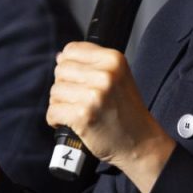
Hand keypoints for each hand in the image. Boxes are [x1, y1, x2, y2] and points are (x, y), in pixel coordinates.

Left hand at [46, 41, 172, 192]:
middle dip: (64, 86)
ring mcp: (94, 95)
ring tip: (77, 112)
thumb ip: (91, 64)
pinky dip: (56, 120)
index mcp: (114, 59)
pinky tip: (71, 123)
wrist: (140, 142)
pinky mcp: (83, 115)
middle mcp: (105, 74)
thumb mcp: (118, 77)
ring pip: (55, 91)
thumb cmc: (127, 111)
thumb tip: (60, 56)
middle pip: (60, 70)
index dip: (69, 65)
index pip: (71, 50)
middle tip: (79, 100)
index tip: (78, 80)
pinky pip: (52, 111)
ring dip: (60, 104)